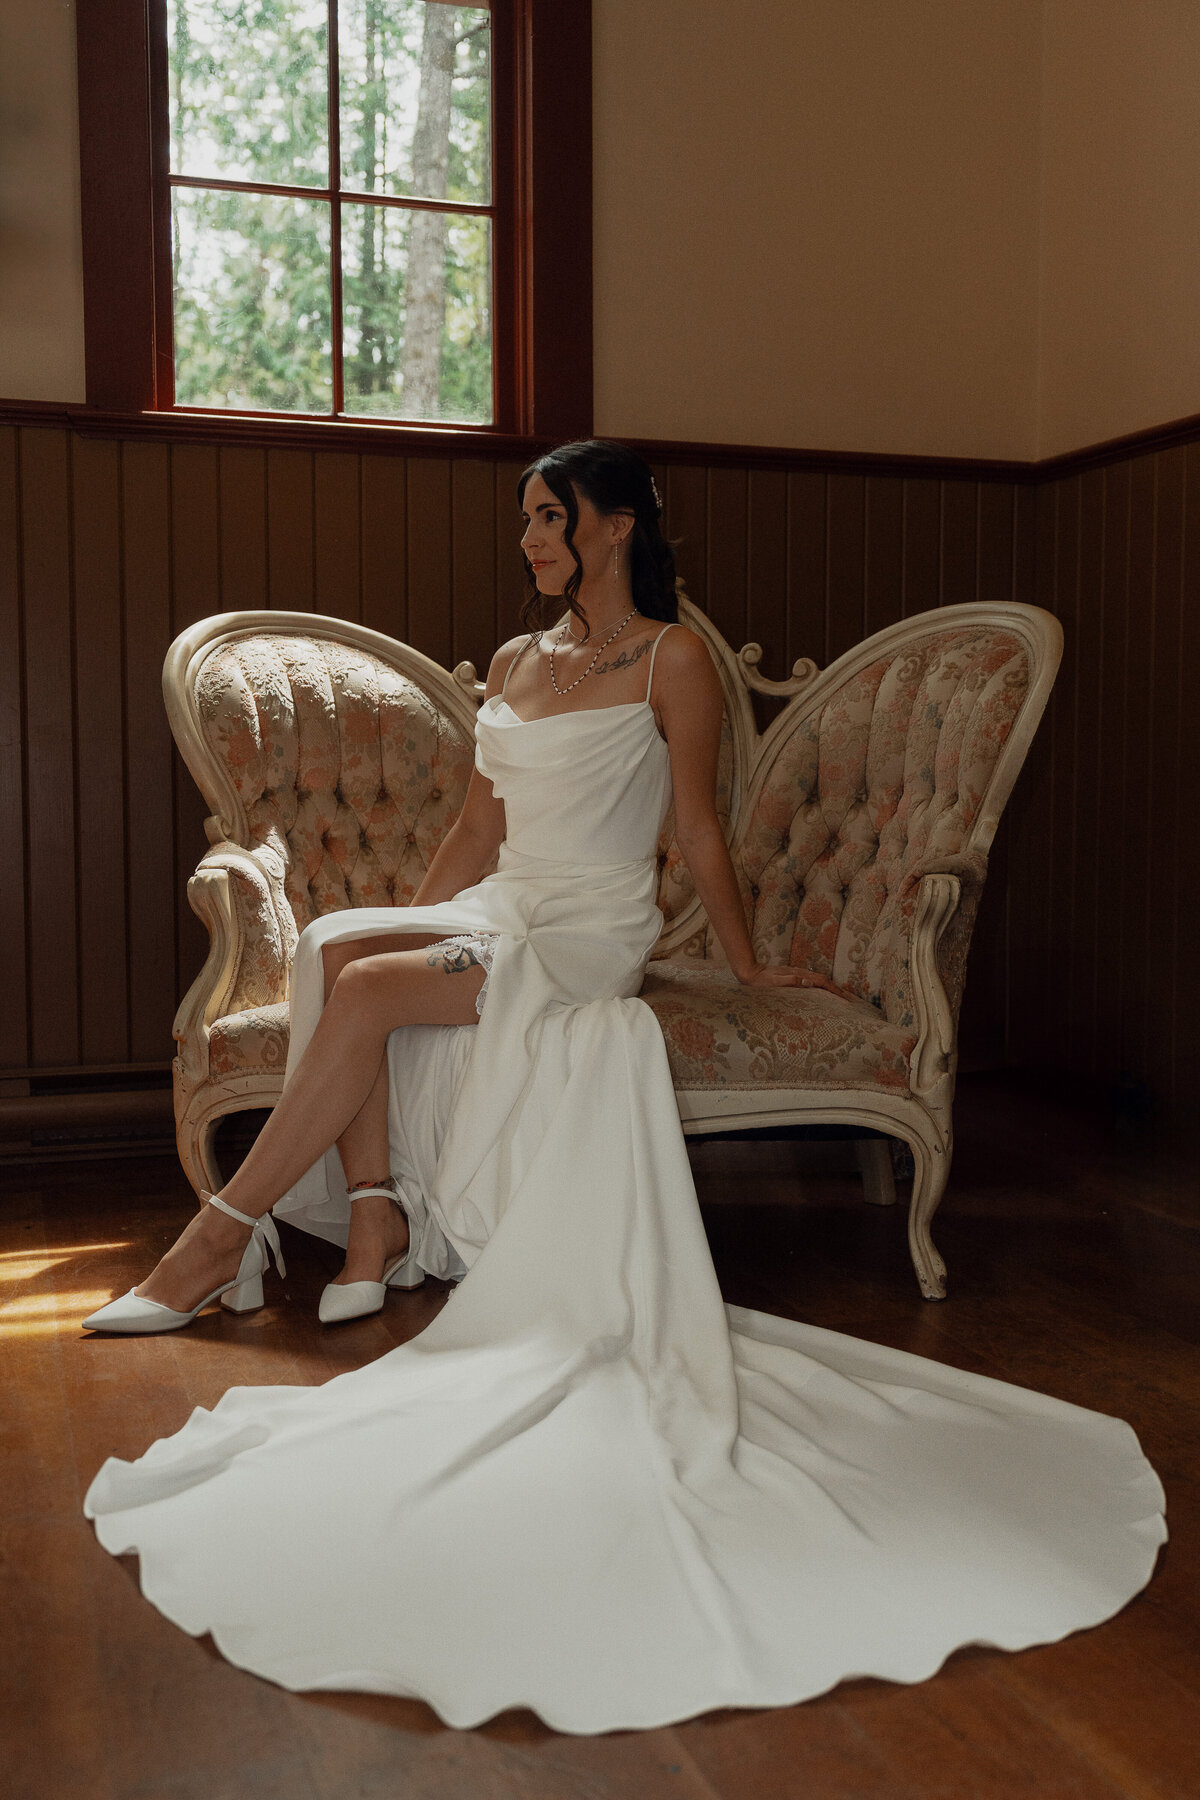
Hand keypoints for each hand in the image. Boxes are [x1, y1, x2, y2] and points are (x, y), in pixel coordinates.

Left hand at [736, 963, 851, 998]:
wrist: (750, 972)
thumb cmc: (761, 980)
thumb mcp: (774, 982)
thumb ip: (790, 981)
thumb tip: (807, 981)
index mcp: (799, 975)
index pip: (822, 982)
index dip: (834, 990)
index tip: (844, 998)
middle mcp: (800, 973)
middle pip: (824, 980)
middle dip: (836, 989)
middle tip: (847, 999)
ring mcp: (797, 974)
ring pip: (819, 980)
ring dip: (830, 988)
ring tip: (838, 997)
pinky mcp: (793, 977)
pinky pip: (812, 982)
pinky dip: (821, 987)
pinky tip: (820, 993)